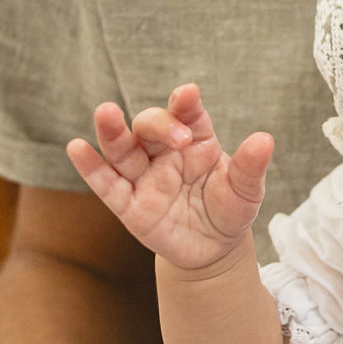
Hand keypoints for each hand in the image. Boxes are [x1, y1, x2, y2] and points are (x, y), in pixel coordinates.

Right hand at [65, 84, 272, 269]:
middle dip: (161, 126)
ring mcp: (144, 177)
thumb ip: (250, 167)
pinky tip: (77, 148)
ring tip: (105, 112)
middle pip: (150, 127)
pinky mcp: (128, 204)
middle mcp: (165, 153)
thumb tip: (265, 139)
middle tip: (180, 138)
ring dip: (112, 131)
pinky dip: (91, 167)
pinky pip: (106, 183)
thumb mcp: (246, 191)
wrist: (215, 250)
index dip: (185, 103)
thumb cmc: (229, 210)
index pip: (188, 114)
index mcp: (196, 141)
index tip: (189, 94)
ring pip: (123, 149)